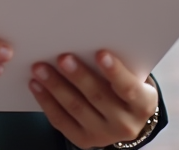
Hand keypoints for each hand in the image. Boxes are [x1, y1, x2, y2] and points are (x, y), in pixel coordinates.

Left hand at [29, 51, 157, 149]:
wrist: (126, 118)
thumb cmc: (127, 86)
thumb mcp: (133, 76)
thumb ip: (118, 63)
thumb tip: (89, 38)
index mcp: (143, 105)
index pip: (129, 89)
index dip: (115, 72)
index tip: (100, 53)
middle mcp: (125, 124)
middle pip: (98, 98)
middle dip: (78, 76)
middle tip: (62, 57)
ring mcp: (104, 135)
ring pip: (76, 109)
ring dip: (56, 86)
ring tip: (40, 68)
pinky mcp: (84, 140)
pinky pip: (61, 121)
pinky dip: (46, 102)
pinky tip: (36, 85)